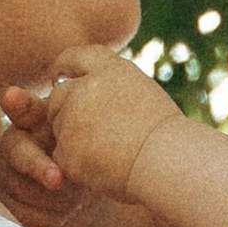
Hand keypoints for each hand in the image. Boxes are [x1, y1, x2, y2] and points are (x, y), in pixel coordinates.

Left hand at [0, 53, 187, 206]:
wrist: (168, 162)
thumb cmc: (166, 136)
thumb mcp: (144, 95)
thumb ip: (112, 87)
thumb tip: (81, 85)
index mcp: (111, 71)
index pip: (76, 57)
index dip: (65, 66)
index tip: (59, 76)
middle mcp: (87, 88)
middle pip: (59, 95)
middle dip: (64, 110)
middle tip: (86, 132)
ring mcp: (73, 118)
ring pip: (59, 127)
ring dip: (73, 140)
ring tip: (109, 154)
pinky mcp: (67, 148)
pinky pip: (62, 156)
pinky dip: (76, 165)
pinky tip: (103, 169)